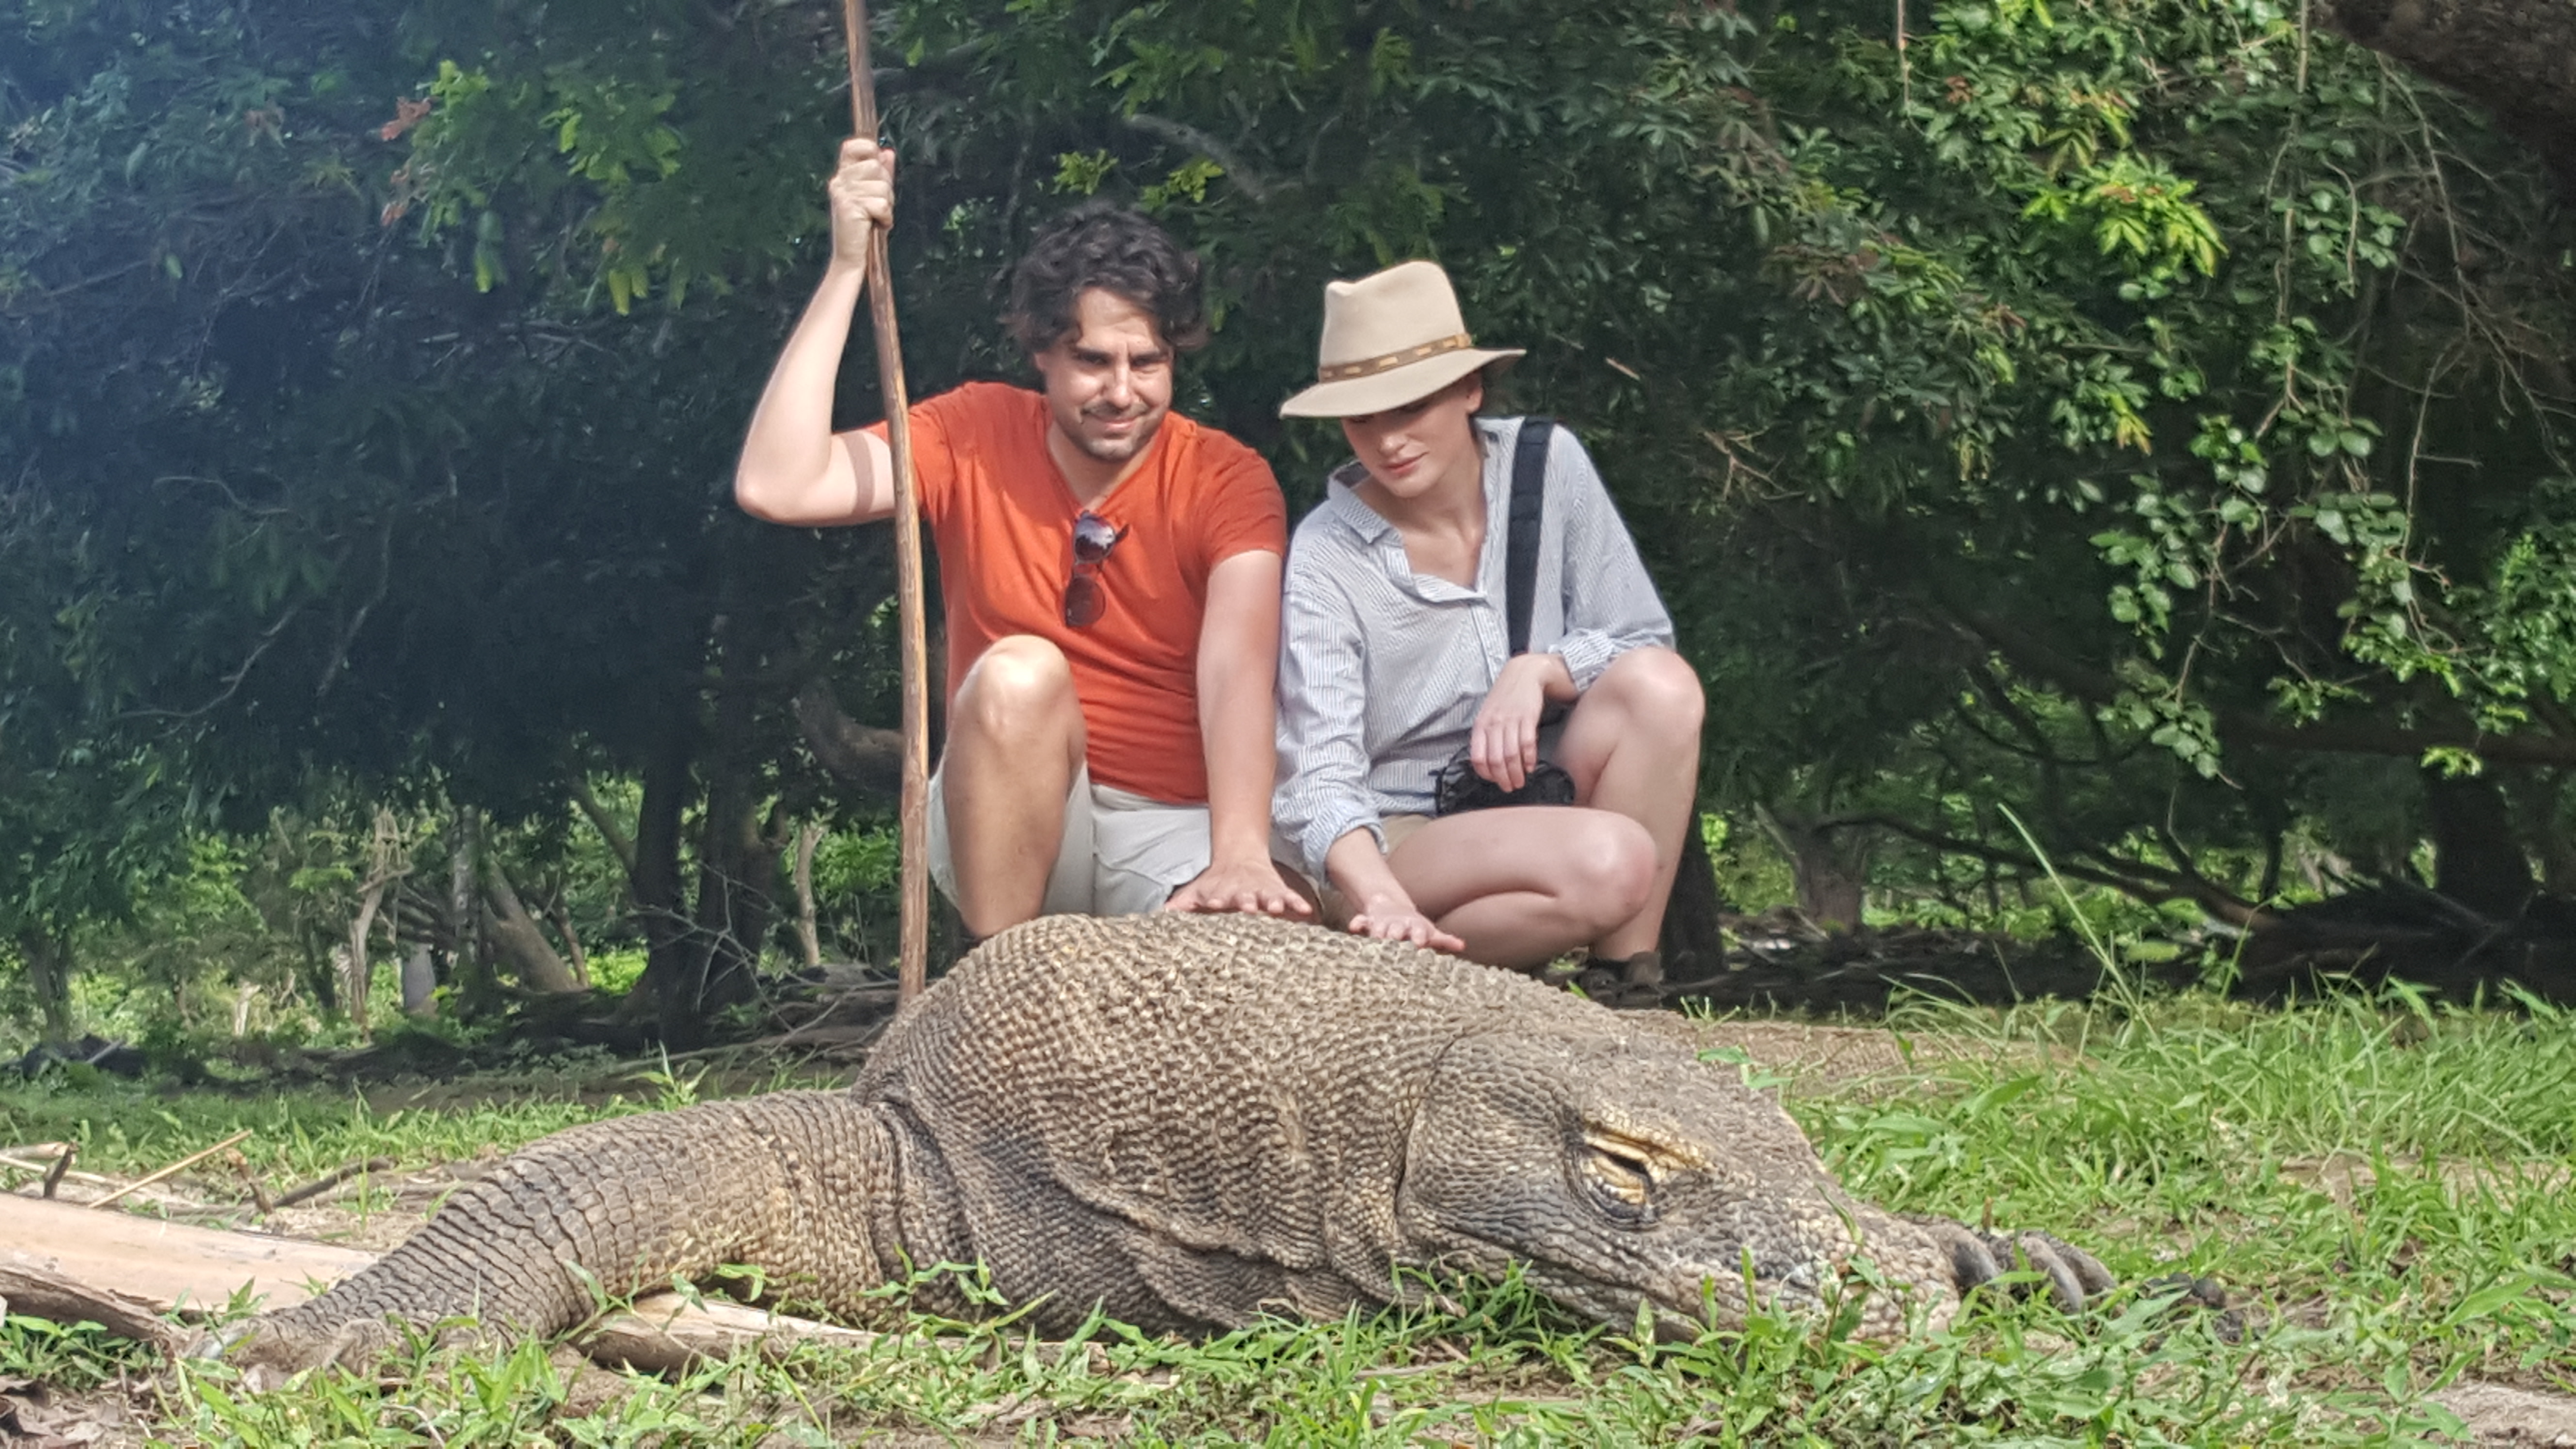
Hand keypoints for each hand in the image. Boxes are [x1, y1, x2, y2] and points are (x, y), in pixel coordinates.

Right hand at [827, 137, 893, 270]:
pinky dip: (886, 217)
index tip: (877, 169)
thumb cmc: (863, 227)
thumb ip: (880, 173)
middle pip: (875, 166)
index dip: (870, 150)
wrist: (851, 257)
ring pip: (881, 186)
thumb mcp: (873, 195)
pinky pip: (881, 204)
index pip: (853, 146)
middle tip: (877, 206)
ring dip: (886, 204)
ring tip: (875, 217)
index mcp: (843, 175)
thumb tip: (887, 152)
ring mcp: (843, 194)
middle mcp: (839, 181)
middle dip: (885, 187)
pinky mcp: (850, 207)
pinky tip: (877, 224)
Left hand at [1163, 855, 1313, 918]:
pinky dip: (1297, 902)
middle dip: (1246, 901)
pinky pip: (1290, 897)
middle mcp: (1243, 891)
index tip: (1212, 903)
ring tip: (1277, 908)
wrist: (1241, 856)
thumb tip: (1162, 913)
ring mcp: (1261, 890)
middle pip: (1245, 895)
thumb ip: (1183, 902)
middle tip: (1249, 908)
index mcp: (1222, 892)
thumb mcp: (1198, 891)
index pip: (1217, 895)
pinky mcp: (1277, 891)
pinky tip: (1306, 911)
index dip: (1214, 899)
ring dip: (1272, 901)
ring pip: (1268, 895)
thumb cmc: (1215, 884)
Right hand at [1347, 892, 1465, 952]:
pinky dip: (1357, 924)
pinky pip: (1361, 922)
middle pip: (1397, 930)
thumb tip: (1462, 945)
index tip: (1420, 943)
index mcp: (1416, 927)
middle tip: (1394, 941)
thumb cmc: (1416, 928)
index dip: (1419, 936)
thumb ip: (1443, 940)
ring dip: (1377, 932)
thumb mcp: (1430, 933)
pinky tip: (1353, 928)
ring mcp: (1383, 923)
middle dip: (1396, 934)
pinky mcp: (1369, 922)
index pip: (1419, 931)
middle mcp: (1399, 925)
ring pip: (1379, 927)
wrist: (1394, 909)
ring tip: (1375, 939)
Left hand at [1470, 653, 1572, 792]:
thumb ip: (1486, 734)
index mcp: (1481, 724)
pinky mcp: (1528, 717)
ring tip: (1521, 781)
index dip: (1486, 774)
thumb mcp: (1489, 713)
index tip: (1494, 781)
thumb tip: (1487, 760)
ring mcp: (1511, 720)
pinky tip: (1531, 766)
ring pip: (1511, 755)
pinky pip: (1527, 744)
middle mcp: (1494, 723)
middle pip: (1495, 760)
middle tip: (1510, 787)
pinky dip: (1529, 759)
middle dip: (1503, 779)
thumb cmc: (1506, 696)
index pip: (1477, 757)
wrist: (1525, 672)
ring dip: (1516, 773)